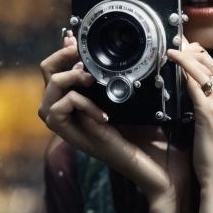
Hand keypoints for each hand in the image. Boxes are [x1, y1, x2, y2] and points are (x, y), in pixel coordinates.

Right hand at [39, 33, 199, 212]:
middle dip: (59, 62)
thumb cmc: (160, 139)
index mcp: (86, 105)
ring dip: (67, 82)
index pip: (56, 72)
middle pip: (44, 81)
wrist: (169, 173)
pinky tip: (102, 112)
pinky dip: (80, 105)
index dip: (61, 53)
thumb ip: (130, 77)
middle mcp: (75, 119)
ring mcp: (77, 133)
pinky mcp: (83, 144)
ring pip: (45, 101)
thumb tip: (130, 48)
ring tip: (91, 81)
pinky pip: (61, 115)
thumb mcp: (144, 99)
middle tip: (82, 58)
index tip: (76, 40)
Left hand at [167, 39, 212, 212]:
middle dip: (188, 47)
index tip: (181, 46)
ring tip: (166, 44)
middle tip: (169, 39)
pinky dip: (182, 66)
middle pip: (207, 60)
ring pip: (200, 65)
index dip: (196, 54)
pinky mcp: (208, 111)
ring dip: (183, 53)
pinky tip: (170, 59)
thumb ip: (208, 112)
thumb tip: (193, 103)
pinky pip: (193, 81)